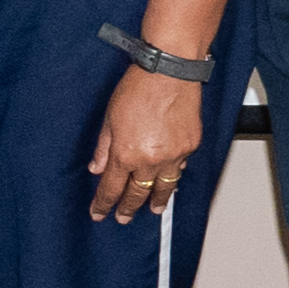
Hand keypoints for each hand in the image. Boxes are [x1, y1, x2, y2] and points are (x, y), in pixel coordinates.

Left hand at [87, 65, 204, 220]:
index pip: (112, 188)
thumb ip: (104, 147)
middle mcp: (151, 159)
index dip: (104, 203)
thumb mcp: (110, 118)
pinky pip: (180, 167)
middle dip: (129, 208)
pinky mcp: (190, 145)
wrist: (169, 70)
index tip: (99, 212)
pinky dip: (173, 175)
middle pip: (138, 193)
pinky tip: (171, 179)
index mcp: (127, 154)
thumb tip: (98, 167)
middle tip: (124, 216)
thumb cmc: (139, 87)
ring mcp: (174, 155)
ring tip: (155, 208)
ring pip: (165, 186)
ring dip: (158, 200)